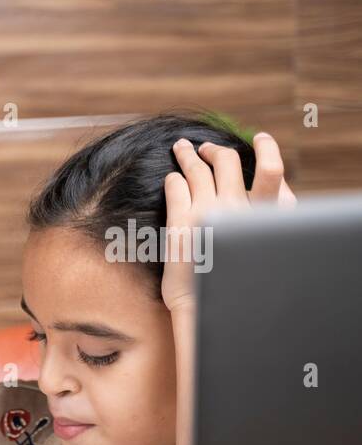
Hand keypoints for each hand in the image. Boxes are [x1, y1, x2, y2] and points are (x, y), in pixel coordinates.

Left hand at [161, 132, 296, 313]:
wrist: (204, 305)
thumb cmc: (228, 278)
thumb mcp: (256, 247)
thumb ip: (259, 220)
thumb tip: (263, 199)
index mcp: (262, 216)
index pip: (272, 171)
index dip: (268, 150)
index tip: (261, 139)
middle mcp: (238, 209)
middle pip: (228, 161)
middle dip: (214, 149)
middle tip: (203, 147)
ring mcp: (207, 212)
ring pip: (198, 169)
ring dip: (187, 155)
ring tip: (181, 148)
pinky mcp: (181, 221)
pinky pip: (176, 187)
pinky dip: (173, 179)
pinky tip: (172, 179)